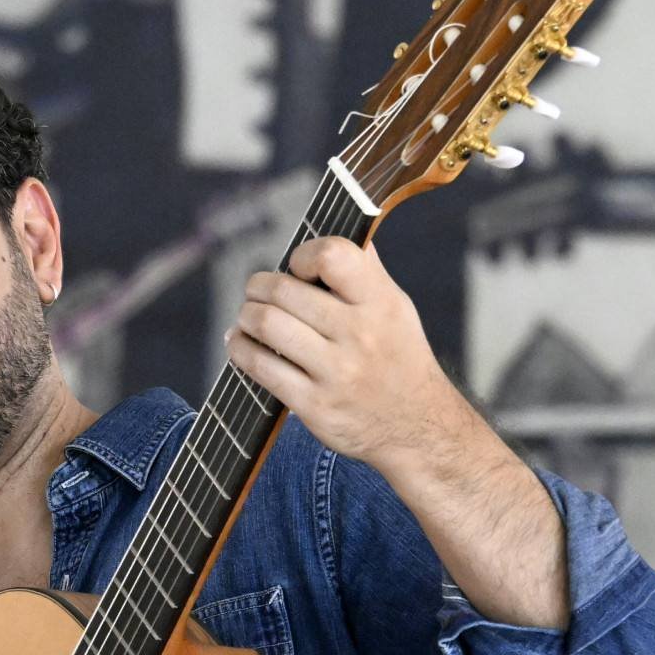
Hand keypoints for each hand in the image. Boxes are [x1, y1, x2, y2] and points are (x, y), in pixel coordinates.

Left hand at [224, 238, 479, 475]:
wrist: (415, 427)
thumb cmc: (398, 357)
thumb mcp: (395, 309)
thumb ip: (365, 271)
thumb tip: (339, 228)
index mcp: (380, 302)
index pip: (333, 255)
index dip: (302, 255)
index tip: (296, 267)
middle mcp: (360, 334)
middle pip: (284, 292)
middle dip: (258, 287)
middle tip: (255, 292)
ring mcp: (336, 372)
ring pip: (266, 326)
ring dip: (245, 317)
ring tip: (247, 317)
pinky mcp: (313, 405)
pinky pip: (259, 367)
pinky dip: (239, 349)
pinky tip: (239, 343)